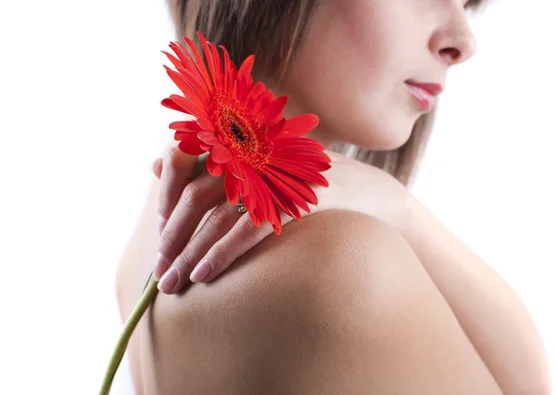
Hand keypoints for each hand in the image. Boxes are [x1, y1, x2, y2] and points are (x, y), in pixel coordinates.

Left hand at [152, 143, 406, 293]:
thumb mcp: (251, 166)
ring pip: (216, 217)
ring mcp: (273, 177)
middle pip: (195, 197)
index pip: (183, 159)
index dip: (165, 196)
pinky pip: (249, 229)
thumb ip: (203, 163)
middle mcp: (252, 154)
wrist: (366, 190)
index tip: (159, 230)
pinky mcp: (292, 200)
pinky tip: (205, 276)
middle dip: (171, 238)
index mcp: (238, 141)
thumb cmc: (300, 180)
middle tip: (159, 274)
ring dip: (190, 254)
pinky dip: (223, 253)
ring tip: (172, 285)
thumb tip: (154, 163)